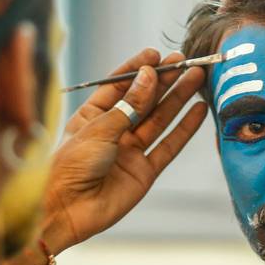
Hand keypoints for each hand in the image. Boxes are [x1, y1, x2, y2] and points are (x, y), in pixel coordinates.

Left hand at [41, 49, 207, 252]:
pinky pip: (169, 146)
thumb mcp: (99, 128)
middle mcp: (113, 130)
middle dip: (164, 80)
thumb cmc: (69, 166)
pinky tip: (198, 110)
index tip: (156, 54)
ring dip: (178, 98)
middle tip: (184, 61)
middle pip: (143, 100)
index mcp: (92, 116)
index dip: (137, 69)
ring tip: (196, 77)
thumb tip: (149, 75)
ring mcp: (130, 151)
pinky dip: (184, 128)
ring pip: (159, 119)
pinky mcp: (144, 171)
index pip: (118, 85)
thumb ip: (129, 104)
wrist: (65, 211)